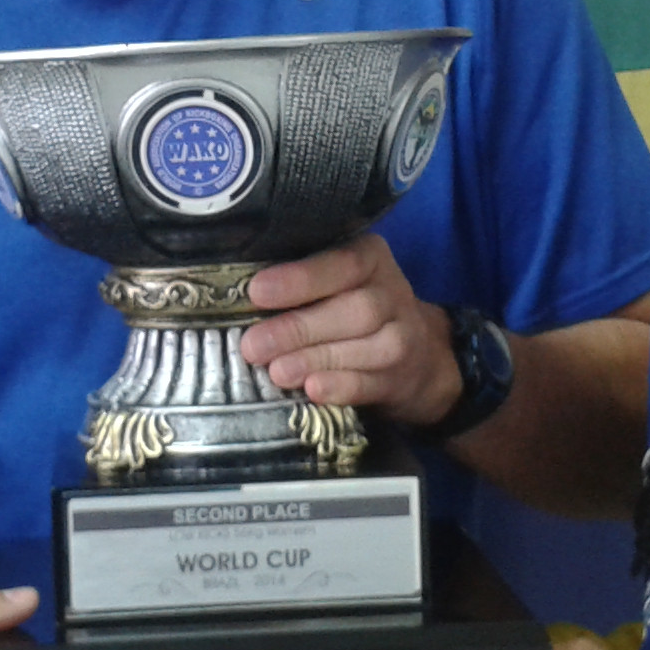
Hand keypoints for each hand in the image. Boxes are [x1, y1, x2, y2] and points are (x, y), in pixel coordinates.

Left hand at [241, 234, 459, 424]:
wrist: (416, 356)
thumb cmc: (351, 308)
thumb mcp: (335, 282)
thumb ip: (298, 281)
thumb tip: (234, 292)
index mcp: (371, 259)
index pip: (343, 263)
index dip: (301, 279)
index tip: (257, 292)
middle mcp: (393, 294)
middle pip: (355, 309)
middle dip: (299, 328)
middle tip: (252, 345)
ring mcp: (403, 338)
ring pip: (365, 347)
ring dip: (315, 359)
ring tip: (275, 371)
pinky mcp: (399, 379)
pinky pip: (372, 382)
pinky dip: (341, 387)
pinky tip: (312, 389)